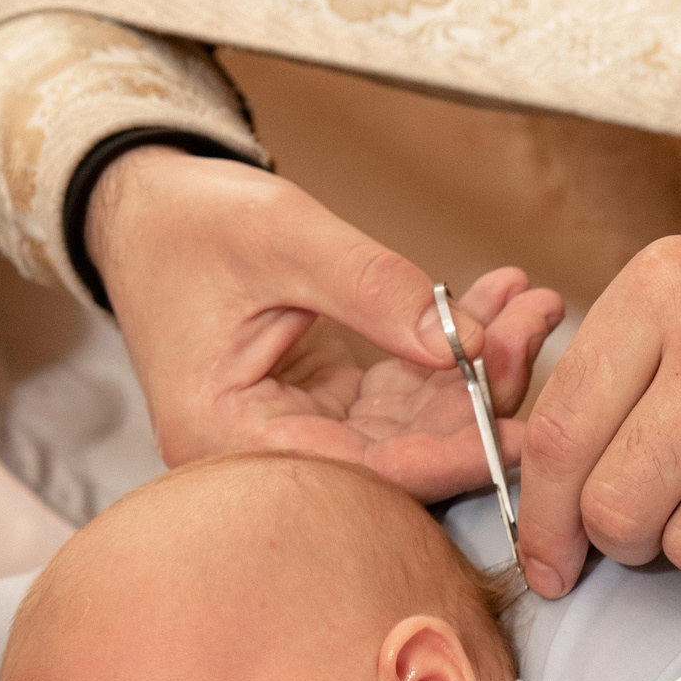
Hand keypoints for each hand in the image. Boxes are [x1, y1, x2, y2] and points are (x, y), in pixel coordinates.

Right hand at [87, 147, 566, 497]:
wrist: (144, 207)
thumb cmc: (187, 222)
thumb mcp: (280, 236)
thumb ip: (373, 289)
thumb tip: (466, 346)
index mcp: (227, 438)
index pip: (361, 473)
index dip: (448, 458)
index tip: (521, 438)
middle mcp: (266, 454)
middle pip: (400, 456)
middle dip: (480, 396)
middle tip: (535, 331)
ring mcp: (303, 433)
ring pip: (416, 423)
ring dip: (480, 364)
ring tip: (530, 304)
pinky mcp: (330, 407)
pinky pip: (407, 391)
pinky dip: (452, 347)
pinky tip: (499, 305)